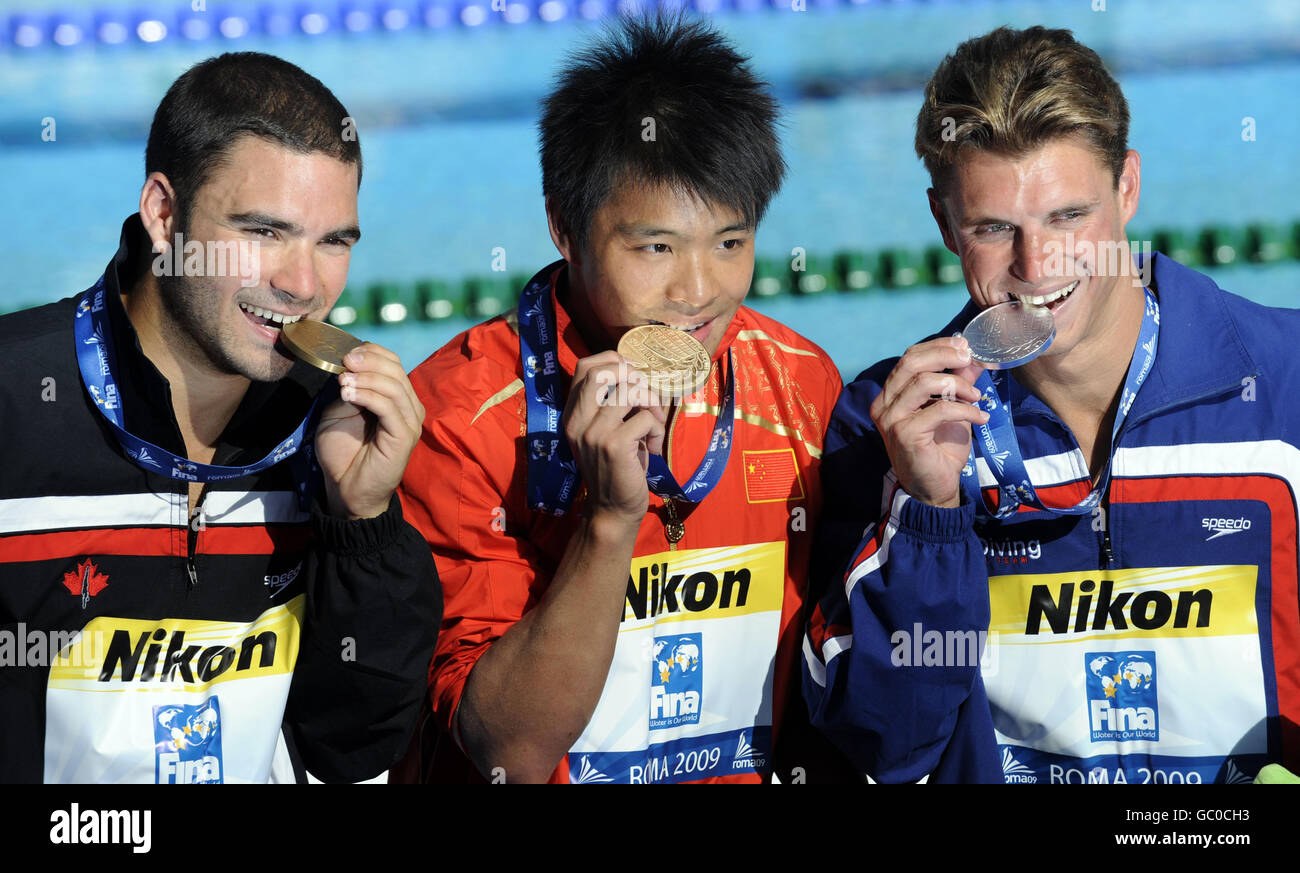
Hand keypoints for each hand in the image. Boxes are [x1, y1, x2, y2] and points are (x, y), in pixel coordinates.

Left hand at [315, 342, 425, 519]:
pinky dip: (367, 395)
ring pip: (394, 386)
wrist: (346, 489)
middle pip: (396, 369)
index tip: (344, 353)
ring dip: (366, 378)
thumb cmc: (343, 453)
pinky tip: (347, 395)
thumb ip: (349, 390)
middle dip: (368, 360)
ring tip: (343, 382)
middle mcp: (409, 407)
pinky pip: (389, 407)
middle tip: (344, 362)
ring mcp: (410, 422)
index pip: (393, 363)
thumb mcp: (341, 412)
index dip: (371, 352)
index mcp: (397, 398)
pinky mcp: (405, 436)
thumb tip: (348, 368)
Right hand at [563, 351, 667, 526]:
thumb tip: (637, 375)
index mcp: (573, 415)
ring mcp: (594, 433)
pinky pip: (646, 418)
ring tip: (654, 425)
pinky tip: (652, 446)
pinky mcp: (614, 445)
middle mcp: (578, 421)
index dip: (612, 360)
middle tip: (646, 399)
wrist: (612, 509)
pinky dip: (657, 428)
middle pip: (603, 372)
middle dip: (634, 377)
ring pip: (631, 392)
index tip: (632, 375)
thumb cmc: (616, 468)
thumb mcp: (606, 432)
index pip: (585, 368)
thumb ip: (612, 405)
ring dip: (652, 405)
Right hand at [870, 336, 988, 507]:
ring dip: (959, 386)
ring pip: (924, 382)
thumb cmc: (940, 449)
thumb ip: (958, 384)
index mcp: (891, 394)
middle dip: (945, 356)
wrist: (935, 488)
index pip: (909, 357)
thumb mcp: (953, 409)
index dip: (938, 347)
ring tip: (978, 398)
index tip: (965, 346)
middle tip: (970, 359)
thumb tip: (973, 359)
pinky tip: (980, 417)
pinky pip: (939, 410)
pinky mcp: (905, 434)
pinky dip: (965, 410)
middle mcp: (884, 404)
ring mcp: (891, 419)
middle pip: (911, 362)